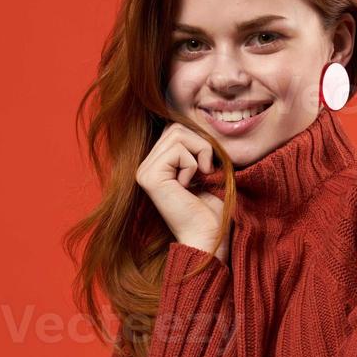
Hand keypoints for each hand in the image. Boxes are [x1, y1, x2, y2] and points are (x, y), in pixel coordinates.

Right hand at [134, 121, 229, 263]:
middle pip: (175, 127)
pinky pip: (178, 150)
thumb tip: (196, 119)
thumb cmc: (212, 209)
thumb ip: (195, 146)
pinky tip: (189, 187)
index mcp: (156, 165)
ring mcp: (144, 171)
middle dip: (200, 145)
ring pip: (177, 133)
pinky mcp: (149, 177)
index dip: (198, 141)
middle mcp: (145, 167)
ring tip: (201, 177)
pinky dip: (193, 165)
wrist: (207, 237)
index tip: (207, 167)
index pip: (175, 129)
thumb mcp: (204, 170)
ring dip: (200, 153)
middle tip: (207, 171)